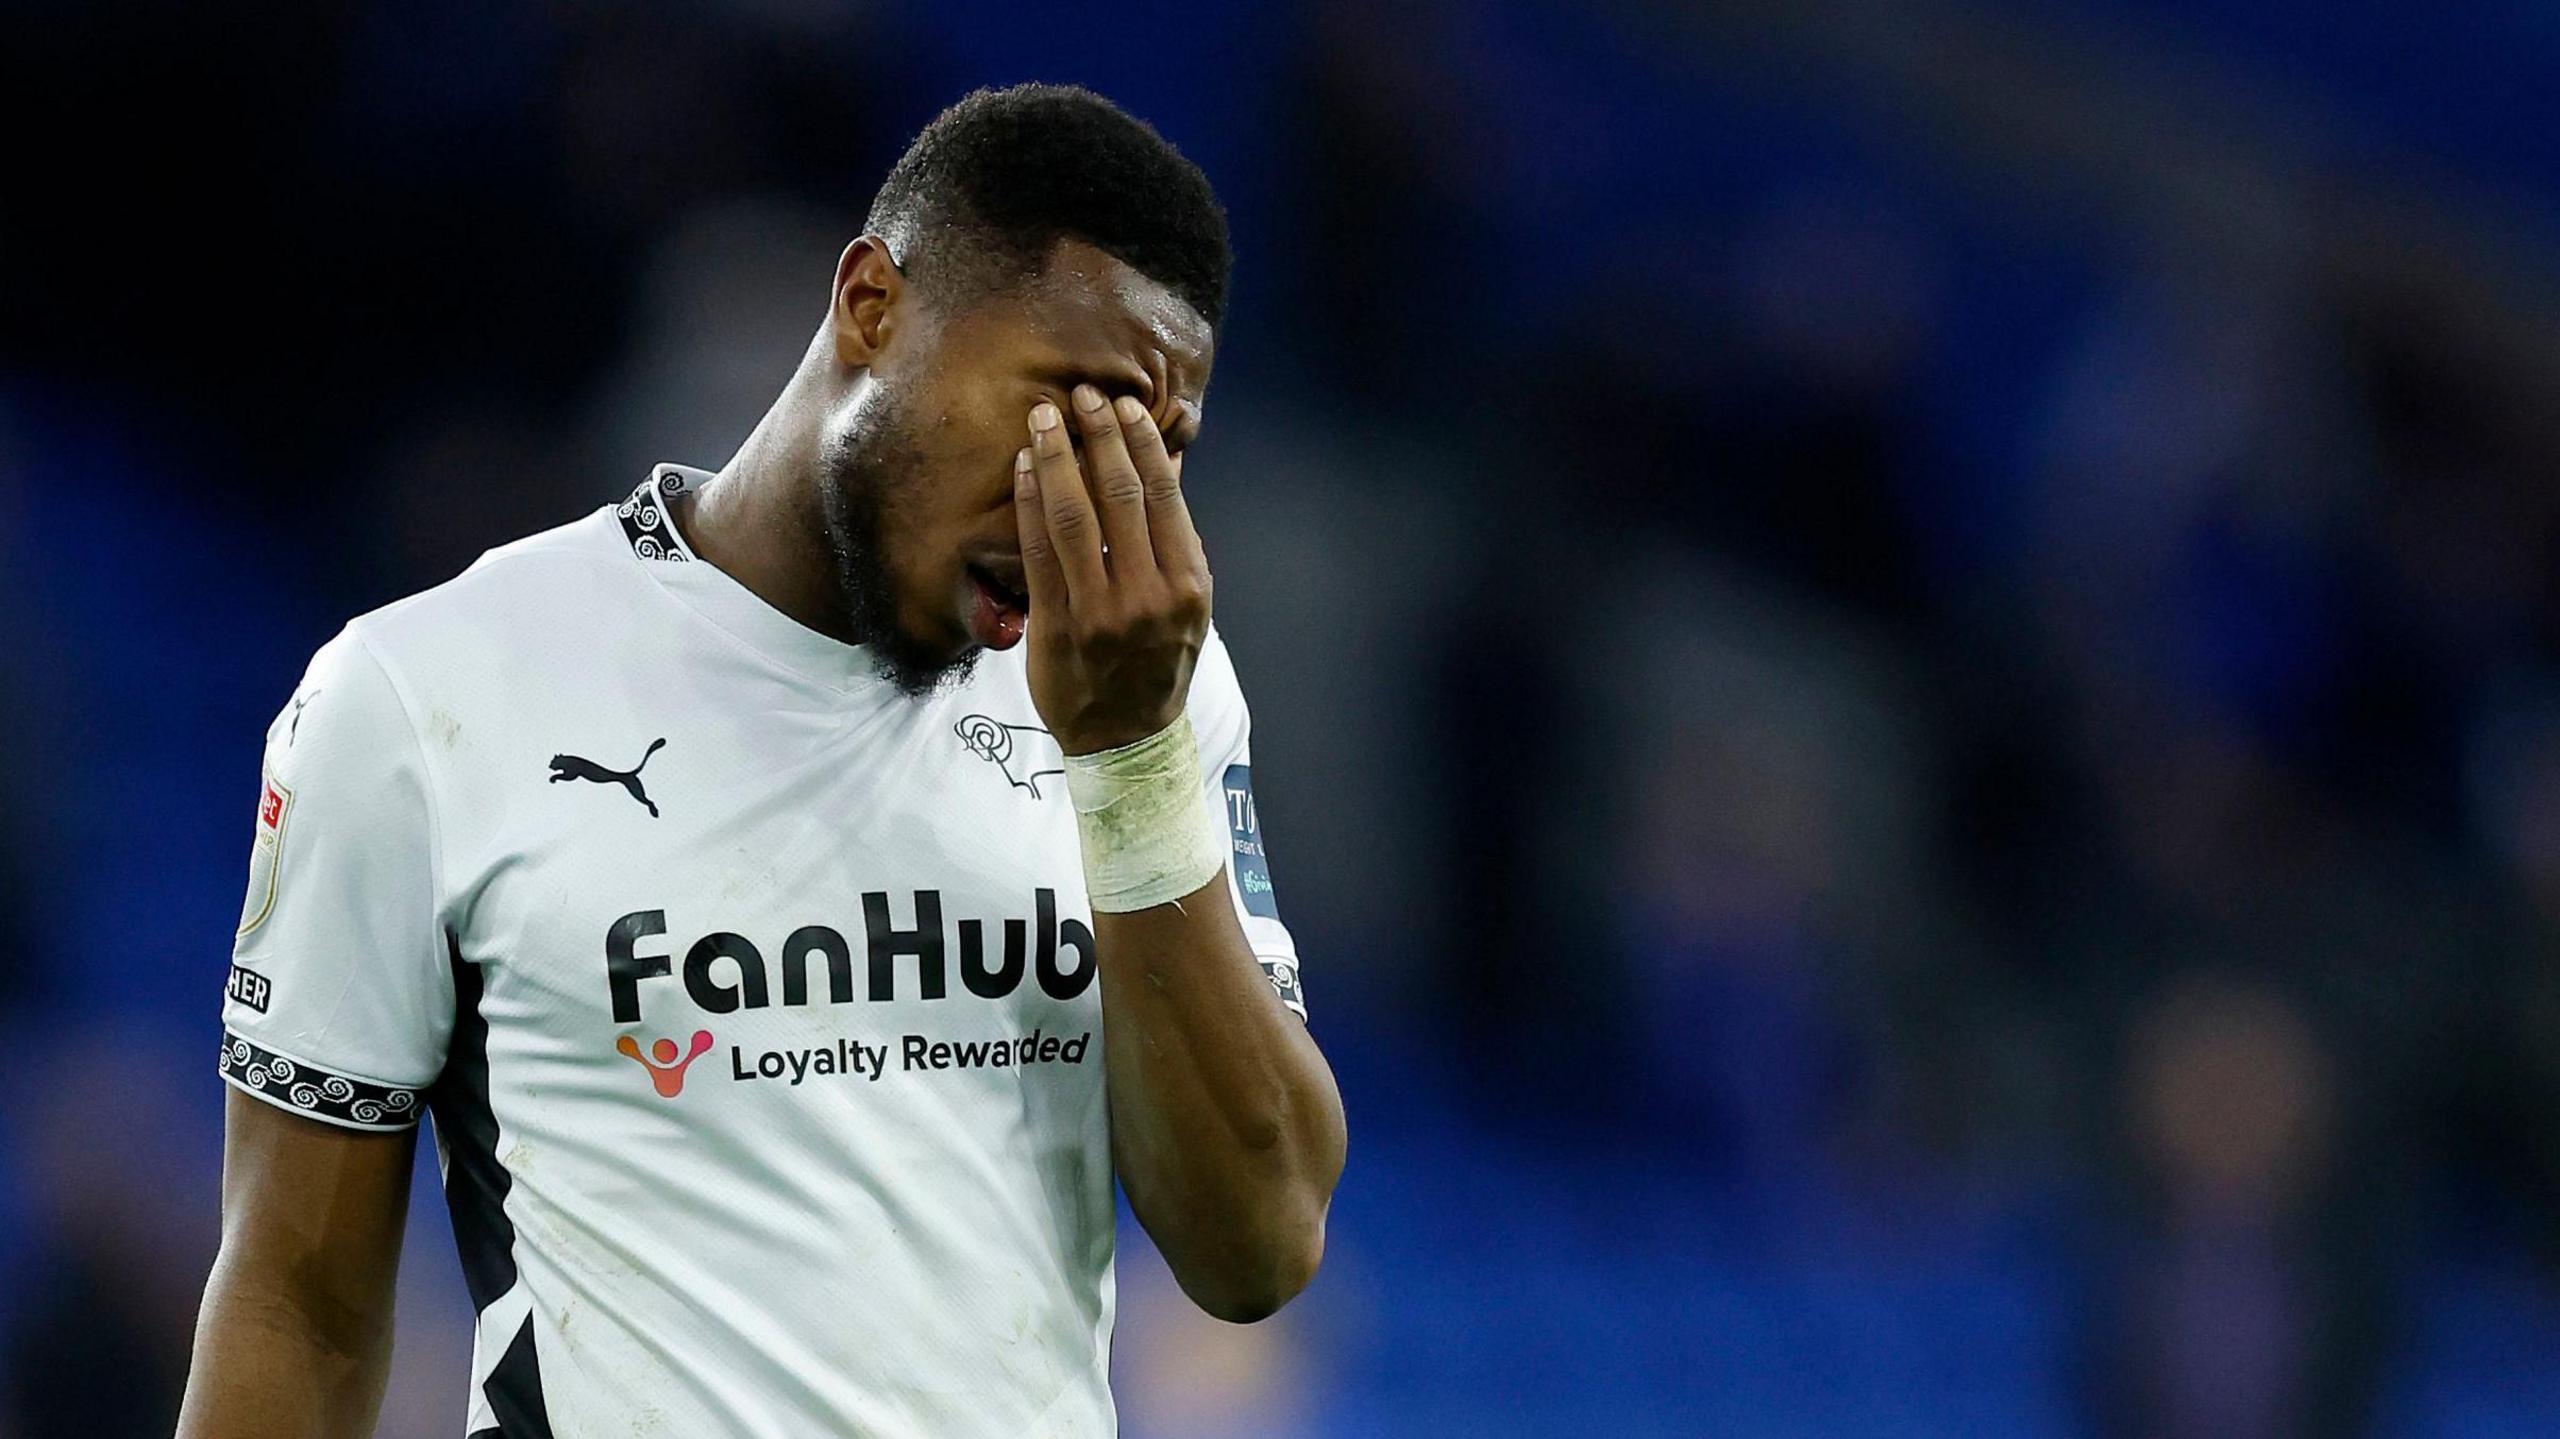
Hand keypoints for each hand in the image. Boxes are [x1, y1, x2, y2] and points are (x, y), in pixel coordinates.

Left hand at [1015, 384, 1212, 754]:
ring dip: (1058, 457)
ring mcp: (1100, 612)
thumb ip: (1175, 540)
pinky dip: (1030, 504)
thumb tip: (1164, 466)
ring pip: (1074, 516)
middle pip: (1119, 495)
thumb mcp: (1187, 605)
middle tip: (1081, 395)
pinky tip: (1025, 468)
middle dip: (1099, 436)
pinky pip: (1039, 552)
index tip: (1124, 408)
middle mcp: (1147, 595)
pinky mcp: (1057, 626)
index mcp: (1187, 585)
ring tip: (1045, 418)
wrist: (1126, 737)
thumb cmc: (1158, 662)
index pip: (1163, 497)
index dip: (1141, 445)